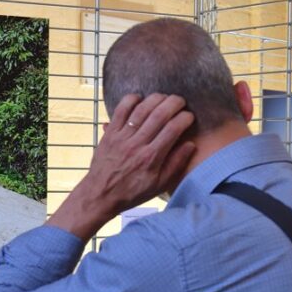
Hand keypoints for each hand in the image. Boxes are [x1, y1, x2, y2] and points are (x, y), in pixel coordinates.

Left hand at [47, 93, 194, 240]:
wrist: (101, 195)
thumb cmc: (132, 192)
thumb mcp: (159, 185)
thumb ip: (176, 164)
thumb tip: (191, 145)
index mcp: (152, 158)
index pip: (172, 130)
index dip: (184, 118)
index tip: (189, 116)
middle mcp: (137, 145)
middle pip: (159, 115)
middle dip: (173, 103)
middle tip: (181, 101)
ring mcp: (122, 137)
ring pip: (141, 110)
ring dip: (156, 99)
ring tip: (165, 97)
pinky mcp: (110, 133)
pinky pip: (120, 111)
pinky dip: (131, 100)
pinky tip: (140, 98)